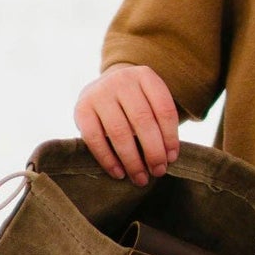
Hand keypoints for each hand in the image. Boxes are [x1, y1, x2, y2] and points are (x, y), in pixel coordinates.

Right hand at [74, 64, 179, 185]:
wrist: (99, 89)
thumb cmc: (130, 103)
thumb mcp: (148, 100)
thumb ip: (158, 121)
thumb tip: (167, 157)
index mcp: (145, 76)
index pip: (163, 108)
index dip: (170, 136)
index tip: (172, 158)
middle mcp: (122, 80)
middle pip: (142, 121)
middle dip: (153, 151)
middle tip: (158, 172)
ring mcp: (99, 94)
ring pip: (119, 132)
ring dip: (132, 160)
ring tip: (140, 178)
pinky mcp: (82, 110)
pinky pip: (95, 140)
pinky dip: (108, 160)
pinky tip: (119, 174)